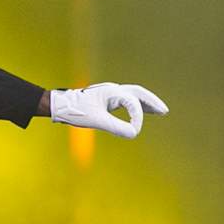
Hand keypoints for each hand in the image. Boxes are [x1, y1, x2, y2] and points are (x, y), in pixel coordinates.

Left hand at [49, 83, 169, 139]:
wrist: (59, 105)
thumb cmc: (76, 111)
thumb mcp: (96, 121)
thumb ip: (115, 127)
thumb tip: (134, 134)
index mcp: (112, 92)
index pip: (132, 103)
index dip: (137, 117)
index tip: (134, 131)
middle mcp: (112, 90)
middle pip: (138, 93)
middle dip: (152, 102)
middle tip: (164, 111)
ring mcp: (109, 93)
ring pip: (132, 95)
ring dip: (145, 103)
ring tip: (159, 112)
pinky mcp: (105, 99)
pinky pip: (125, 100)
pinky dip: (134, 106)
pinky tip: (137, 114)